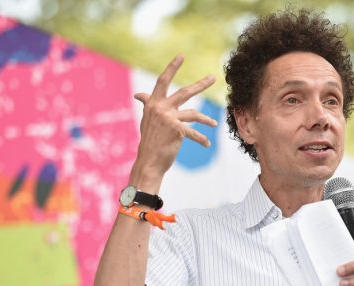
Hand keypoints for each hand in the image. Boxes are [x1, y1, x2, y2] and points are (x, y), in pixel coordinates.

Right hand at [132, 54, 216, 178]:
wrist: (148, 161)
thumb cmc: (149, 141)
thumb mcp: (147, 120)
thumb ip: (148, 105)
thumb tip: (139, 95)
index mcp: (153, 104)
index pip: (163, 81)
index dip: (172, 67)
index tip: (181, 56)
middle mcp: (160, 108)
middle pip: (184, 92)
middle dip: (200, 85)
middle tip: (213, 77)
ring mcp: (169, 119)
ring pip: (194, 114)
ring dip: (206, 120)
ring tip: (214, 124)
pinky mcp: (177, 131)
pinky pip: (194, 133)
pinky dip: (202, 139)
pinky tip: (207, 144)